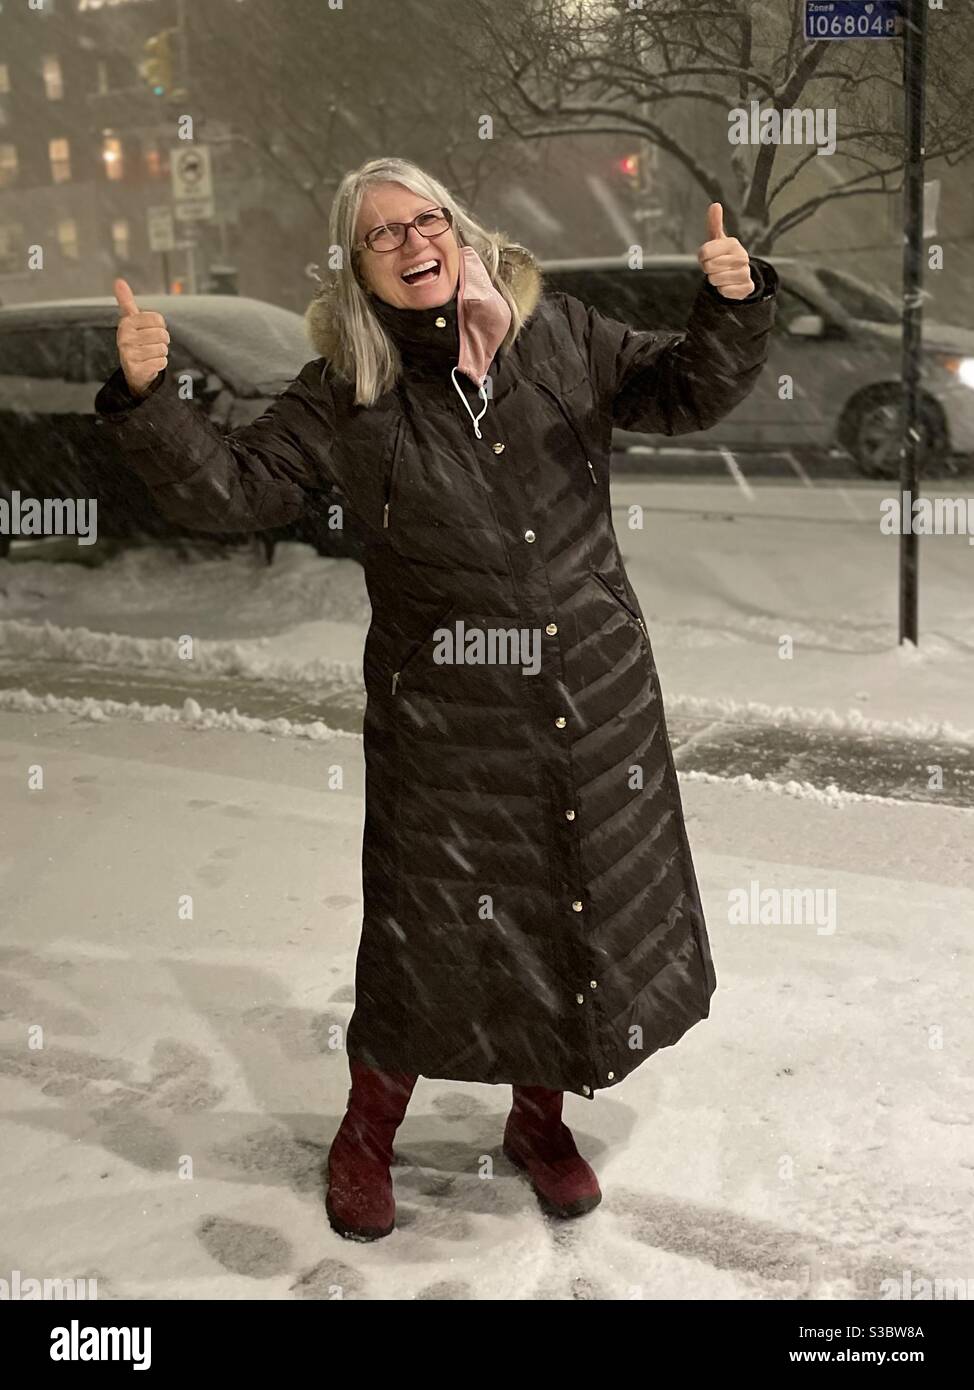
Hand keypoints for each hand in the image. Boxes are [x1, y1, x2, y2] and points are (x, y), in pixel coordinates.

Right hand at [114, 278, 169, 395]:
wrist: (132, 370)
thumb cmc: (135, 341)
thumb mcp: (130, 320)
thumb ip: (126, 301)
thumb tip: (118, 281)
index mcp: (126, 323)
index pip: (158, 319)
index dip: (160, 326)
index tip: (151, 330)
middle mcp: (125, 337)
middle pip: (162, 335)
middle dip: (162, 341)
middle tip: (151, 345)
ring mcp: (129, 354)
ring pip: (162, 349)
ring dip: (160, 353)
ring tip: (150, 354)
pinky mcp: (136, 369)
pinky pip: (161, 362)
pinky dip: (160, 364)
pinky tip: (150, 364)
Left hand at [697, 204, 754, 300]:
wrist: (738, 275)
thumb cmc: (722, 255)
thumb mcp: (716, 239)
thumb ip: (714, 223)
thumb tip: (715, 204)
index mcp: (733, 243)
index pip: (704, 253)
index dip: (701, 258)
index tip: (707, 257)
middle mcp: (742, 257)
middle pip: (709, 267)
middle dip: (708, 269)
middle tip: (715, 267)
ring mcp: (746, 273)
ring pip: (716, 280)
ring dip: (714, 280)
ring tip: (721, 275)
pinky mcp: (747, 288)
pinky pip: (725, 292)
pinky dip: (722, 290)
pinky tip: (728, 284)